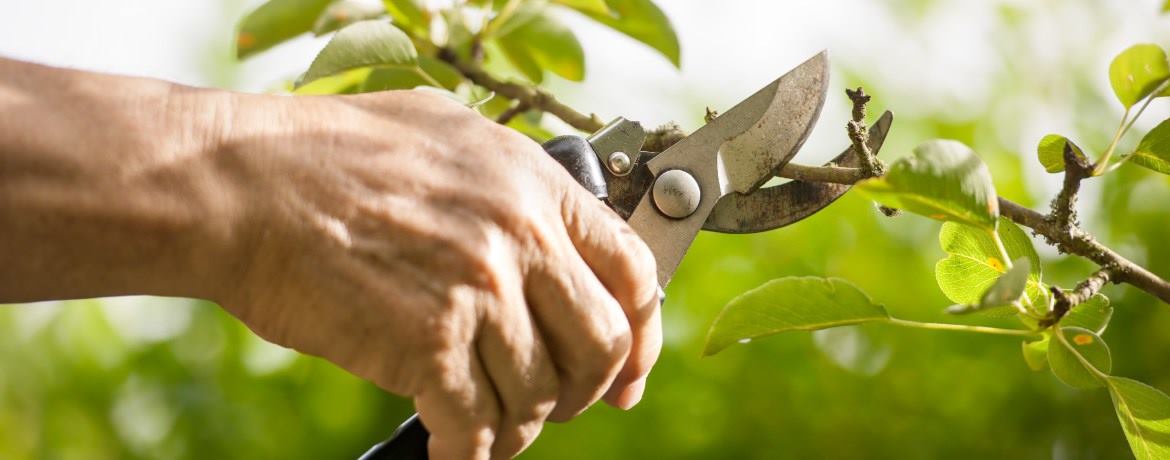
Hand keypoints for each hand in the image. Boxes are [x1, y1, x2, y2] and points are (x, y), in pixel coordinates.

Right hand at [214, 90, 661, 458]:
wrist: (244, 184)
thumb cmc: (330, 154)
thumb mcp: (449, 135)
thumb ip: (513, 184)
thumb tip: (553, 235)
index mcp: (534, 183)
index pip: (632, 272)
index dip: (640, 335)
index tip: (628, 371)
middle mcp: (520, 235)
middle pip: (601, 345)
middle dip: (585, 391)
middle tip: (557, 404)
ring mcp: (478, 290)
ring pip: (539, 394)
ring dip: (519, 424)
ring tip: (489, 424)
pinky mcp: (427, 344)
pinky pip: (477, 426)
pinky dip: (472, 453)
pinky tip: (454, 452)